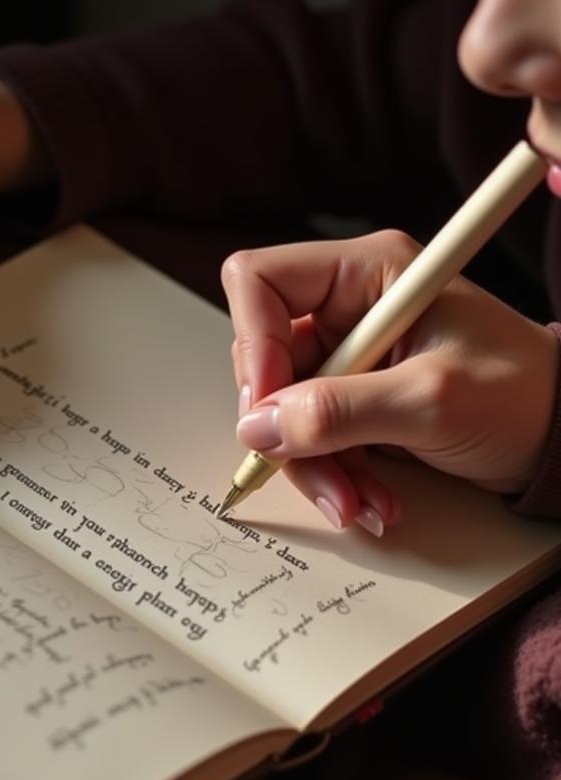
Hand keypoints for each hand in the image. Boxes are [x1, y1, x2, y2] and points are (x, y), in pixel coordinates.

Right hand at [222, 230, 559, 533]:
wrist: (559, 436)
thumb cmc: (521, 396)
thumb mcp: (430, 402)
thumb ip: (339, 411)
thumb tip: (257, 428)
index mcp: (366, 274)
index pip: (260, 284)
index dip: (252, 345)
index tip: (268, 409)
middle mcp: (346, 308)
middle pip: (265, 361)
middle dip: (288, 429)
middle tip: (325, 476)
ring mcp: (346, 355)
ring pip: (281, 410)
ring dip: (313, 466)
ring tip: (360, 504)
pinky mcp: (350, 397)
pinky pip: (308, 437)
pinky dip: (333, 475)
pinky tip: (372, 498)